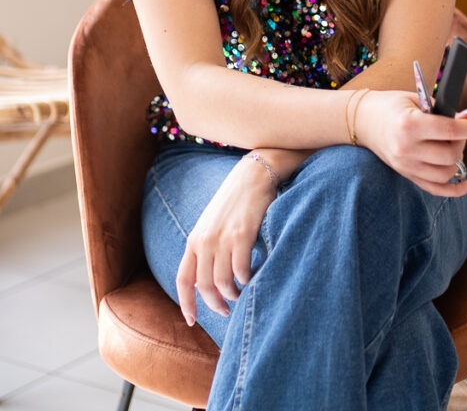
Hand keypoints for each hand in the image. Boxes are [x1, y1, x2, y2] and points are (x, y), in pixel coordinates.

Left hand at [176, 155, 276, 326]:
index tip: (191, 321)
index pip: (183, 280)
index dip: (187, 304)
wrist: (252, 175)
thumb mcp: (212, 224)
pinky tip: (253, 278)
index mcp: (194, 240)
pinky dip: (247, 281)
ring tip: (241, 294)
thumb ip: (206, 248)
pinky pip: (241, 272)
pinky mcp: (242, 236)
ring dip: (233, 295)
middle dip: (215, 305)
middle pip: (204, 287)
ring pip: (223, 283)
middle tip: (226, 311)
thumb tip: (207, 280)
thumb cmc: (235, 201)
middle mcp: (204, 241)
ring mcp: (222, 239)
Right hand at [353, 91, 466, 197]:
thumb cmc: (391, 105)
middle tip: (460, 130)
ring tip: (453, 145)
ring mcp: (406, 165)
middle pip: (450, 155)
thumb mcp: (416, 99)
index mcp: (410, 125)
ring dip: (458, 160)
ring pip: (446, 174)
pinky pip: (435, 189)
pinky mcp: (406, 174)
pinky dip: (455, 191)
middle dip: (463, 142)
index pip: (450, 130)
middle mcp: (407, 149)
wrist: (362, 120)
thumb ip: (444, 110)